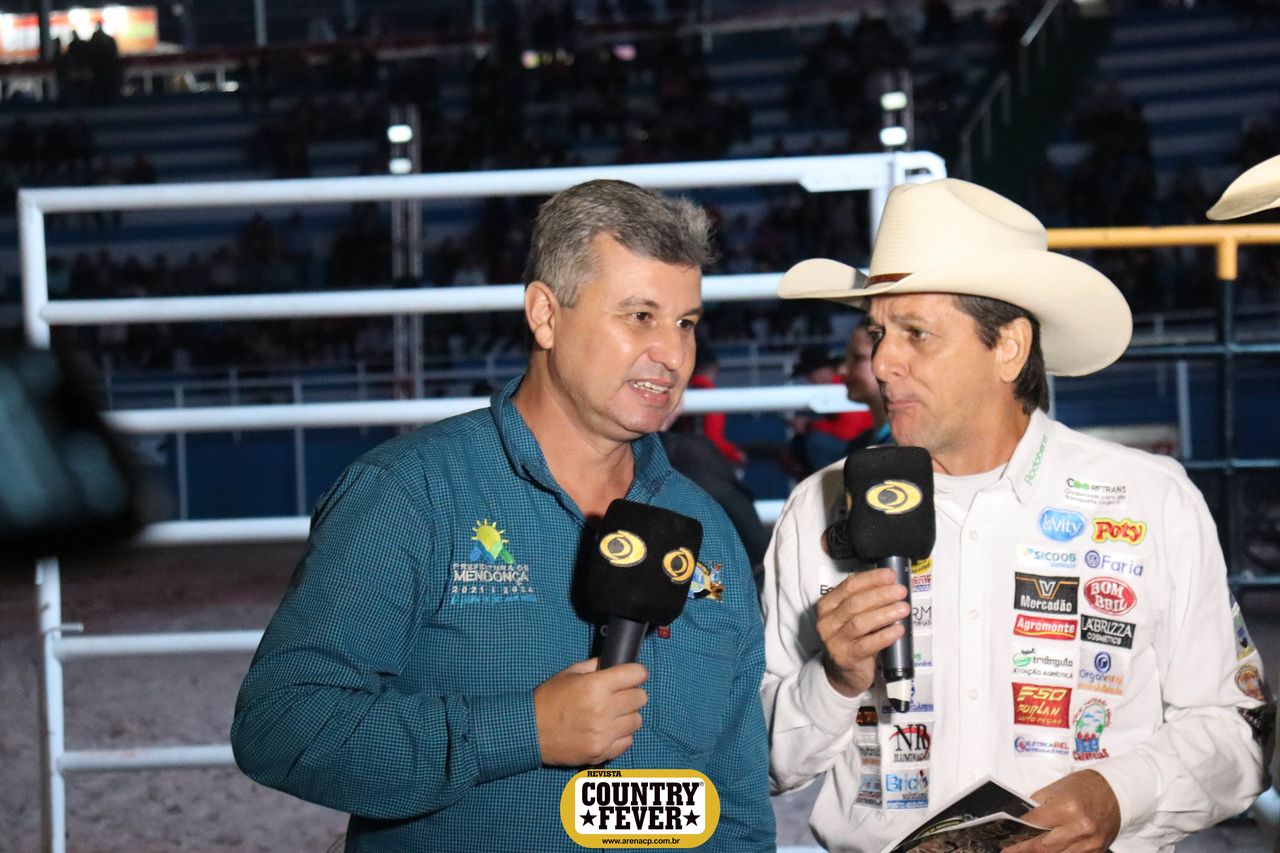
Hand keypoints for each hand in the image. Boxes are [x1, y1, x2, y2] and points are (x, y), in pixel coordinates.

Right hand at [534, 658, 647, 764]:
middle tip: (622, 694)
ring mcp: (603, 733)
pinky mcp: (601, 752)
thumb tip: (613, 663)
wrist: (529, 731)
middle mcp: (603, 709)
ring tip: (614, 714)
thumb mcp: (568, 674)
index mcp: (595, 686)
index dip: (637, 672)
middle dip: (633, 693)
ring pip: (637, 721)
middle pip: (640, 698)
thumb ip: (594, 666)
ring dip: (628, 716)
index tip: (635, 674)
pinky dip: (621, 735)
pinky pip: (627, 741)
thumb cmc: (547, 700)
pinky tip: (608, 730)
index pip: (635, 675)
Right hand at [814, 568, 908, 697]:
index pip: (848, 586)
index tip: (890, 575)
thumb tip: (891, 584)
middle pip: (854, 603)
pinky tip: (898, 629)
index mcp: (827, 605)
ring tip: (903, 608)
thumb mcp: (851, 617)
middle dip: (880, 594)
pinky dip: (885, 635)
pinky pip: (868, 644)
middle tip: (900, 591)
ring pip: (860, 622)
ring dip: (884, 613)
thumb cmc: (852, 639)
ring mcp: (834, 641)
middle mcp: (826, 622)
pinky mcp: (846, 657)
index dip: (871, 579)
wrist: (843, 673)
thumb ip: (865, 601)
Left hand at [1003, 770, 1120, 852]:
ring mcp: (1090, 843)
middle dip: (1025, 850)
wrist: (1117, 791)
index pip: (1035, 825)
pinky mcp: (1098, 850)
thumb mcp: (1057, 787)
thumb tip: (1020, 819)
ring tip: (1027, 850)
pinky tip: (1051, 850)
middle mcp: (1080, 828)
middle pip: (1045, 848)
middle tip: (1010, 851)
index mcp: (1067, 808)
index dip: (1018, 835)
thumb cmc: (1084, 786)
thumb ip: (1038, 805)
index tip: (1004, 842)